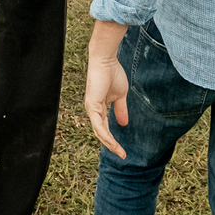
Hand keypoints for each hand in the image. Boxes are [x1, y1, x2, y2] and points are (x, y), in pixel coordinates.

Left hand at [84, 20, 128, 158]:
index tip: (122, 149)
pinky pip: (98, 125)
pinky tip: (113, 142)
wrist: (106, 60)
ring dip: (110, 143)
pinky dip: (106, 135)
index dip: (113, 138)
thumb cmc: (113, 74)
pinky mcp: (92, 105)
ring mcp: (91, 108)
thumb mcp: (120, 96)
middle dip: (111, 145)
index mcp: (98, 108)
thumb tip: (124, 123)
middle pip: (101, 132)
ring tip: (119, 152)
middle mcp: (92, 110)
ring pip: (99, 131)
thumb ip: (121, 109)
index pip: (104, 127)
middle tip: (122, 154)